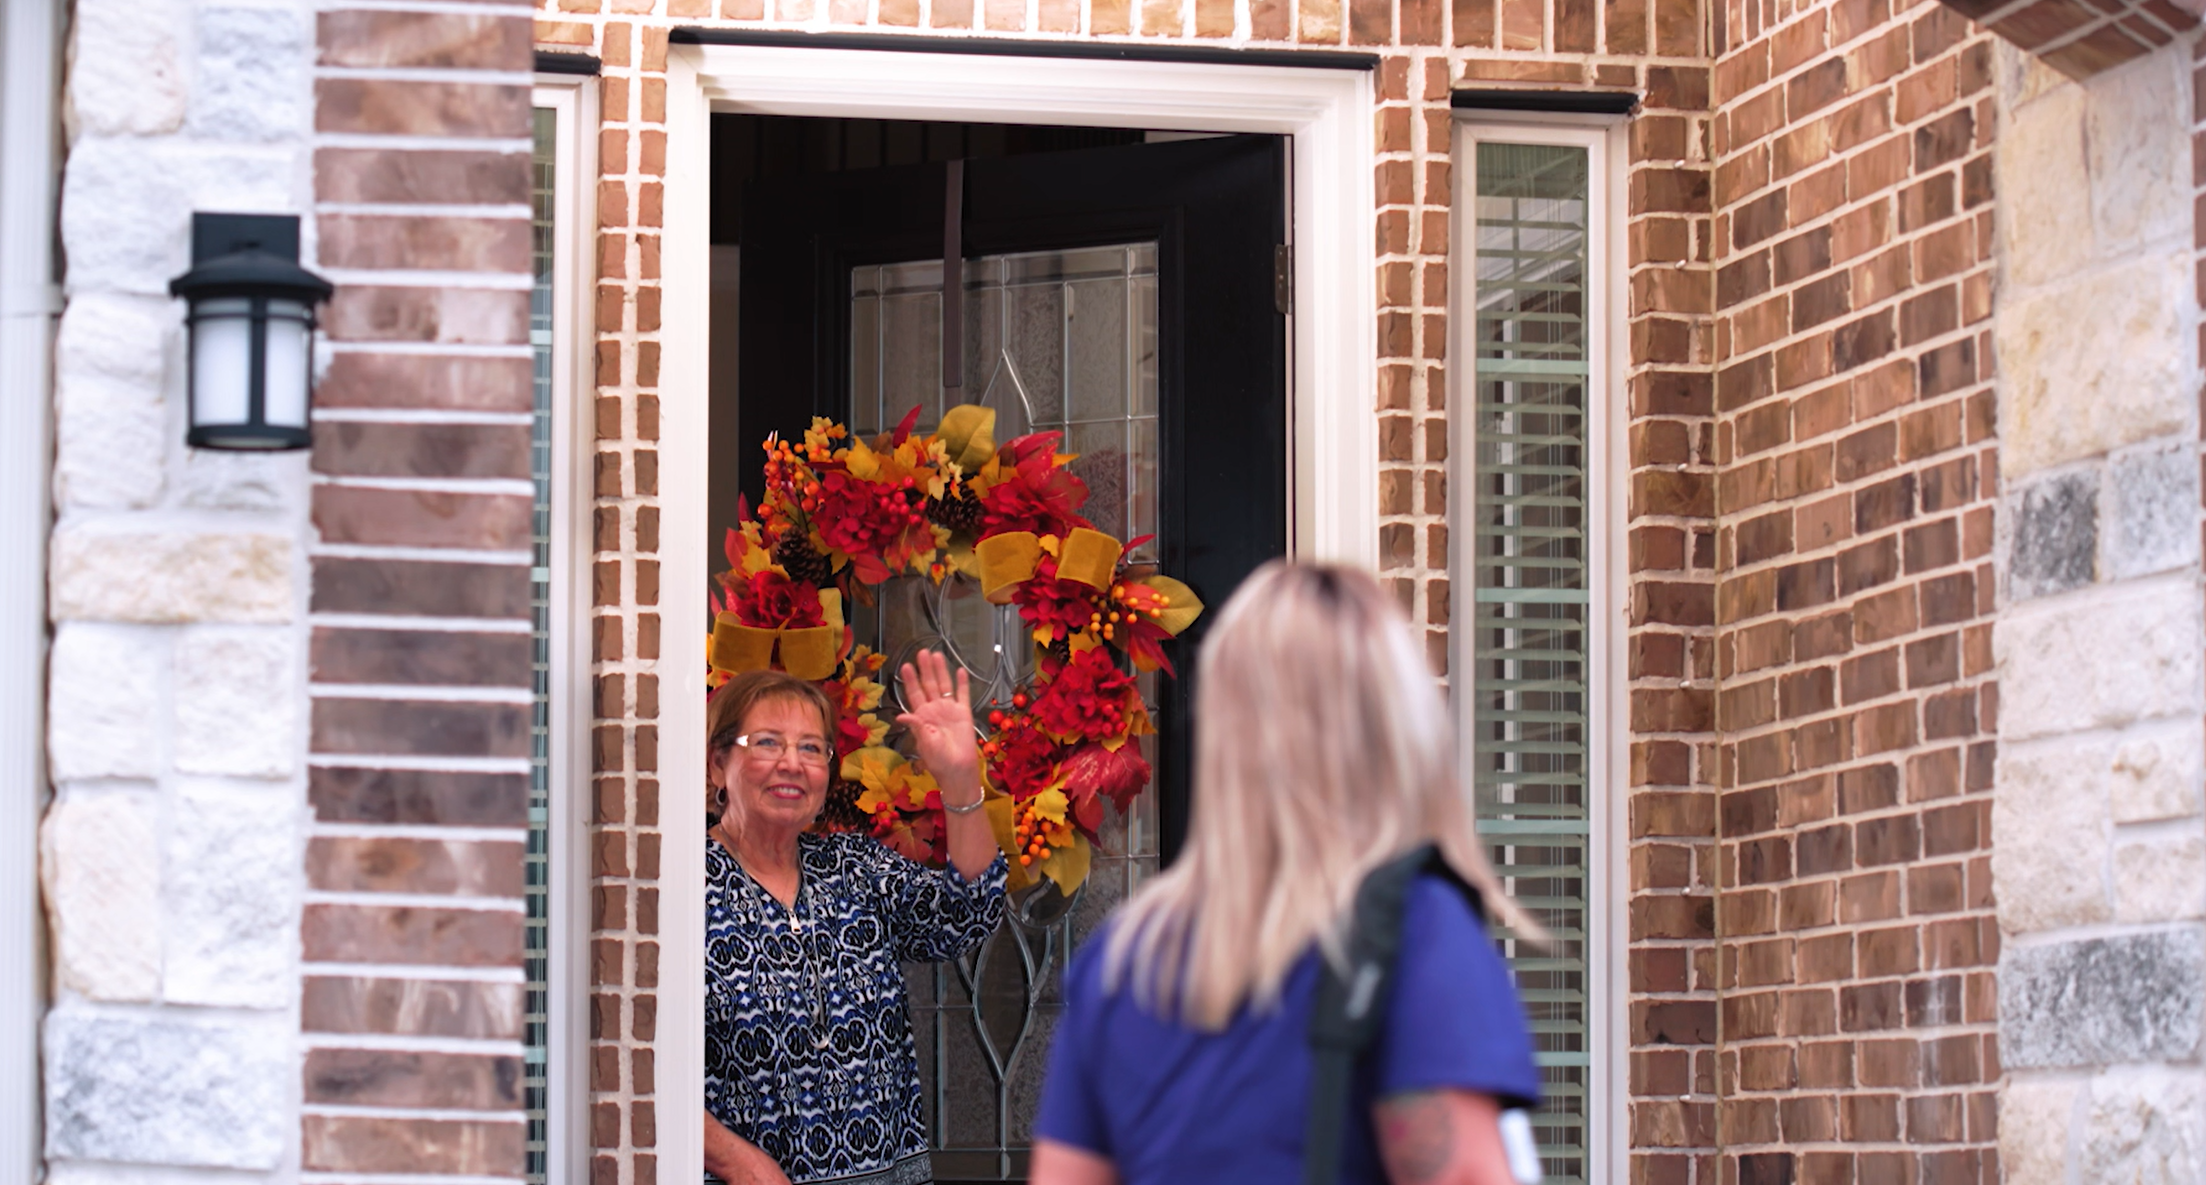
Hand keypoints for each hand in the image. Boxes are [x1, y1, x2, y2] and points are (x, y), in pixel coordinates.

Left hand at [896, 649, 981, 805]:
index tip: (905, 666)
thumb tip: (900, 716)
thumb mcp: (924, 742)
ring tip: (936, 655)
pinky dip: (962, 683)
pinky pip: (963, 695)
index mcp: (922, 717)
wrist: (958, 770)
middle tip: (921, 652)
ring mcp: (949, 710)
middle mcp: (934, 710)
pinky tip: (959, 670)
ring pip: (944, 685)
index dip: (910, 680)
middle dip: (924, 669)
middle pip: (928, 685)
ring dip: (940, 671)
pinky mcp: (964, 713)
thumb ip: (916, 726)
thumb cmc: (938, 760)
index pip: (914, 694)